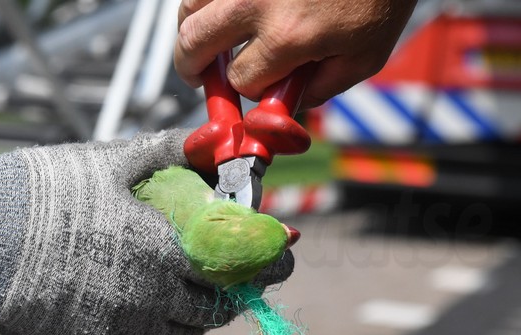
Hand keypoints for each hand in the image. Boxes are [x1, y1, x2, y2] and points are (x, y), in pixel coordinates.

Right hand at [0, 130, 293, 334]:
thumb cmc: (45, 191)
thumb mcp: (110, 160)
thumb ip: (168, 151)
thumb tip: (210, 138)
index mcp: (164, 252)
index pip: (236, 269)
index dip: (267, 266)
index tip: (281, 261)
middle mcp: (151, 298)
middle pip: (213, 309)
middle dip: (230, 292)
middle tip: (229, 277)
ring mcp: (122, 328)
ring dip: (195, 317)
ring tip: (191, 297)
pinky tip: (152, 317)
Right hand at [174, 0, 416, 107]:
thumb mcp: (364, 56)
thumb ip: (320, 89)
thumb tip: (284, 104)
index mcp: (288, 36)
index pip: (241, 79)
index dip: (247, 88)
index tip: (255, 84)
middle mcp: (257, 2)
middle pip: (194, 43)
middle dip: (192, 68)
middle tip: (197, 75)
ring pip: (188, 7)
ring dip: (190, 29)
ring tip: (200, 39)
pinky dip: (204, 1)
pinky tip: (218, 9)